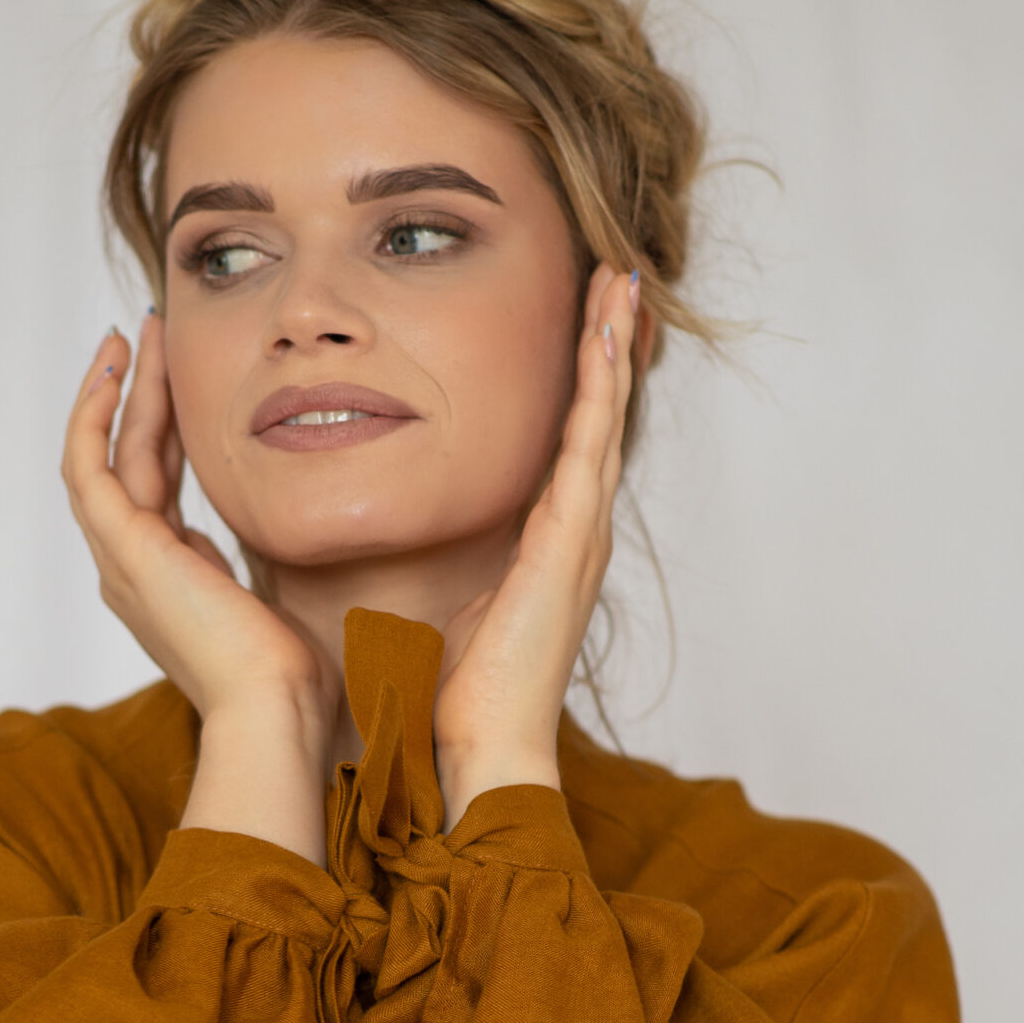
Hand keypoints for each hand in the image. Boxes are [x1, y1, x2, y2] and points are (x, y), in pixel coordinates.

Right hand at [62, 317, 337, 860]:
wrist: (277, 712)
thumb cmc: (298, 677)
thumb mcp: (288, 598)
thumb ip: (281, 559)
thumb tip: (321, 527)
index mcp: (170, 582)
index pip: (154, 488)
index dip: (162, 429)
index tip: (177, 380)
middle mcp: (134, 572)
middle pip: (124, 463)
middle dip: (138, 394)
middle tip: (150, 335)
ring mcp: (122, 563)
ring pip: (103, 455)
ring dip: (116, 389)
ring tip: (134, 334)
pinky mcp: (124, 551)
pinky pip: (88, 465)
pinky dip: (93, 412)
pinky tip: (116, 366)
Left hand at [432, 265, 645, 829]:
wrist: (483, 745)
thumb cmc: (458, 692)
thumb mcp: (451, 603)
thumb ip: (445, 562)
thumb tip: (402, 534)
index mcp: (547, 546)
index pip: (571, 443)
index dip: (580, 381)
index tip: (582, 321)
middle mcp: (575, 534)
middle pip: (601, 418)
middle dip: (611, 345)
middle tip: (620, 277)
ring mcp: (580, 536)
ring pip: (604, 419)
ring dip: (614, 347)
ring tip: (622, 283)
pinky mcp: (569, 542)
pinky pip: (588, 447)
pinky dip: (599, 389)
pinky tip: (604, 339)